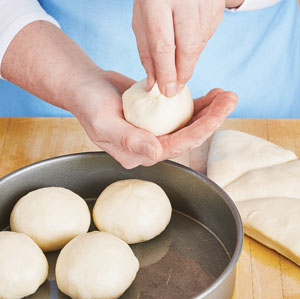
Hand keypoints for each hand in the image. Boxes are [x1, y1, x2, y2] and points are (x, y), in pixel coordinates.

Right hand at [73, 70, 236, 167]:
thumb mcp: (103, 123)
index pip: (175, 146)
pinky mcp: (159, 118)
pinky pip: (182, 113)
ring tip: (227, 95)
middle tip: (231, 99)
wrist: (85, 87)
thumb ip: (128, 140)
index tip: (219, 113)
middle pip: (188, 136)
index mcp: (139, 154)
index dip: (200, 130)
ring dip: (209, 111)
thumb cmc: (88, 104)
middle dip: (212, 119)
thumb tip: (156, 153)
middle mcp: (150, 146)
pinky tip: (212, 96)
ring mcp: (156, 132)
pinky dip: (198, 105)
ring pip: (188, 125)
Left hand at [132, 0, 225, 96]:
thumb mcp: (142, 20)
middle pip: (188, 49)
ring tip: (176, 60)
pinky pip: (206, 38)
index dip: (166, 74)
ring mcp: (205, 3)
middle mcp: (185, 0)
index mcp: (158, 1)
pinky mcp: (217, 8)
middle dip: (181, 74)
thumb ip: (147, 53)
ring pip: (198, 46)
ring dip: (188, 62)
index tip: (167, 92)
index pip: (163, 46)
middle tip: (175, 89)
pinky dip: (196, 47)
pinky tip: (186, 38)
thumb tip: (155, 86)